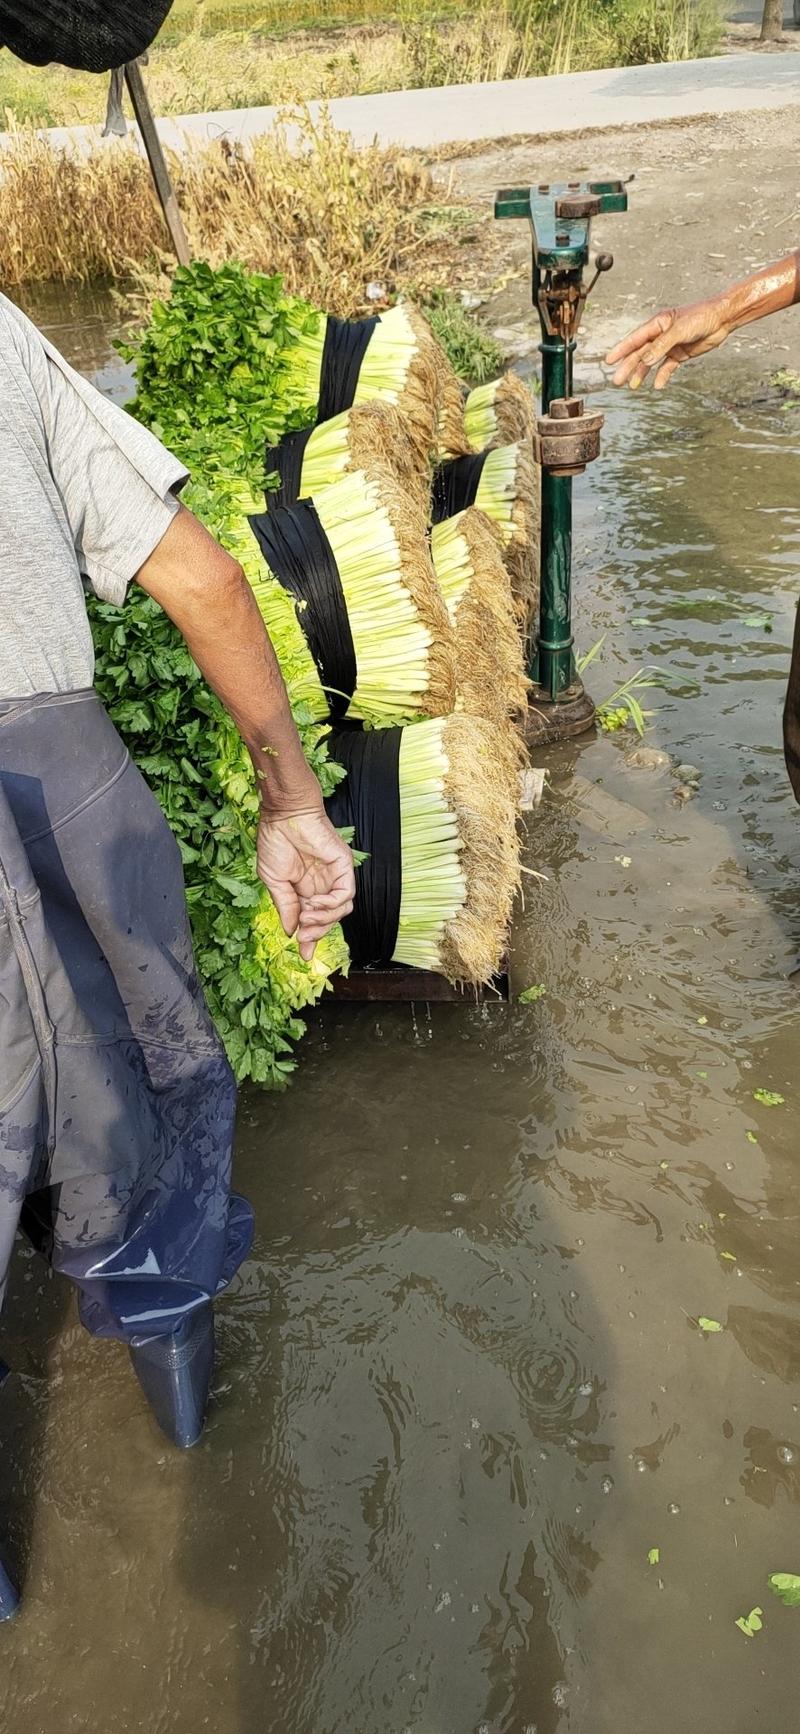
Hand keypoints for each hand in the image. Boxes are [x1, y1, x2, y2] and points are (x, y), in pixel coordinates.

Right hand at [257, 806, 354, 960]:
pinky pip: (346, 894)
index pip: (314, 919)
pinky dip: (331, 904)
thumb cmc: (276, 841)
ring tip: (307, 916)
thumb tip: (291, 932)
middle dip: (317, 932)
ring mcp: (334, 876)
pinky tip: (315, 903)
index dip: (310, 937)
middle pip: (329, 918)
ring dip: (324, 919)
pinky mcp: (344, 866)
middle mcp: (323, 885)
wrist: (283, 816)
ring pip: (341, 910)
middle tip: (304, 937)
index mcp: (305, 888)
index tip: (305, 954)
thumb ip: (286, 907)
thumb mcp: (275, 881)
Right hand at [605, 297, 732, 389]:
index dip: (622, 350)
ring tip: (633, 386)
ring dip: (642, 373)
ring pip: (651, 361)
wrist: (722, 319)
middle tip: (617, 381)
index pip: (635, 339)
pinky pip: (667, 367)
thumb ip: (661, 346)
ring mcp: (670, 345)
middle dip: (628, 366)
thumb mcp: (679, 331)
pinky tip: (657, 385)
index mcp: (658, 324)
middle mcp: (661, 334)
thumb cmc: (701, 317)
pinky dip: (662, 376)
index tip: (609, 360)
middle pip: (640, 352)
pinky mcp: (680, 353)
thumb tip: (645, 361)